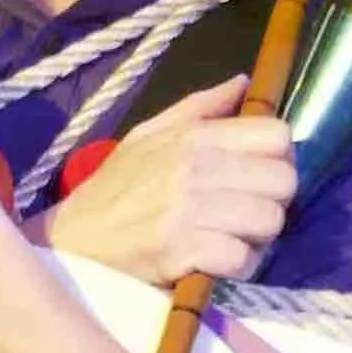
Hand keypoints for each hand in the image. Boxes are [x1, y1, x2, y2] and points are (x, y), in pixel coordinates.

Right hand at [43, 75, 295, 286]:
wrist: (68, 243)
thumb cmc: (111, 191)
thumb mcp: (147, 135)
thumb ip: (199, 108)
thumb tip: (243, 83)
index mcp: (194, 136)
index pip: (277, 136)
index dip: (277, 160)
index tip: (257, 178)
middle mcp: (196, 167)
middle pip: (283, 182)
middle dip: (271, 204)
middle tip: (245, 215)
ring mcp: (189, 210)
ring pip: (268, 222)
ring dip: (256, 239)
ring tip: (230, 240)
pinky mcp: (181, 252)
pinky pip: (240, 259)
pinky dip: (234, 268)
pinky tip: (215, 265)